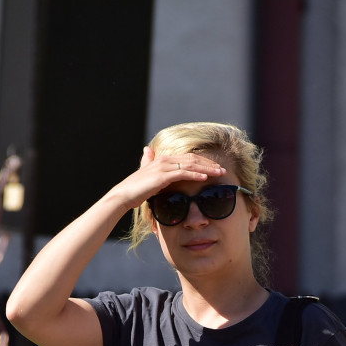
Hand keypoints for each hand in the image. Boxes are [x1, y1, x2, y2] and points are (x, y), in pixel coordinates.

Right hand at [108, 147, 226, 211]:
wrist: (123, 195)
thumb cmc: (134, 189)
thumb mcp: (144, 173)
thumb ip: (148, 161)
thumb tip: (147, 150)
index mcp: (163, 159)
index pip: (188, 157)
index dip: (203, 161)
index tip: (214, 167)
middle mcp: (164, 160)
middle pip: (192, 159)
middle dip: (209, 164)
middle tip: (222, 170)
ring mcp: (164, 167)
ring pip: (191, 165)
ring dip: (207, 169)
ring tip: (219, 173)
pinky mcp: (162, 176)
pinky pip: (183, 173)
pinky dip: (195, 175)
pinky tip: (205, 178)